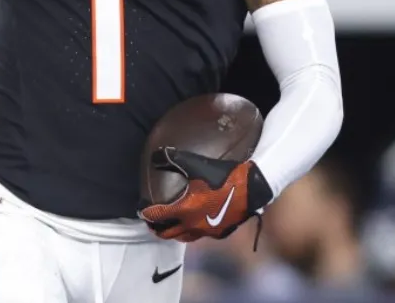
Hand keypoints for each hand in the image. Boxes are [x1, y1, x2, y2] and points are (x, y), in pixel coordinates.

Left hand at [138, 148, 272, 241]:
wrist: (253, 187)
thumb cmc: (223, 174)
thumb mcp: (196, 163)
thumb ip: (174, 159)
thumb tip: (156, 156)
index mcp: (184, 209)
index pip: (158, 216)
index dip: (146, 214)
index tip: (141, 210)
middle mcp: (193, 225)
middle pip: (168, 233)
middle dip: (157, 228)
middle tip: (152, 222)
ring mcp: (207, 232)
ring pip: (184, 238)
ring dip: (174, 233)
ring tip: (171, 226)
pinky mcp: (220, 233)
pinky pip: (201, 235)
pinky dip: (193, 231)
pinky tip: (195, 223)